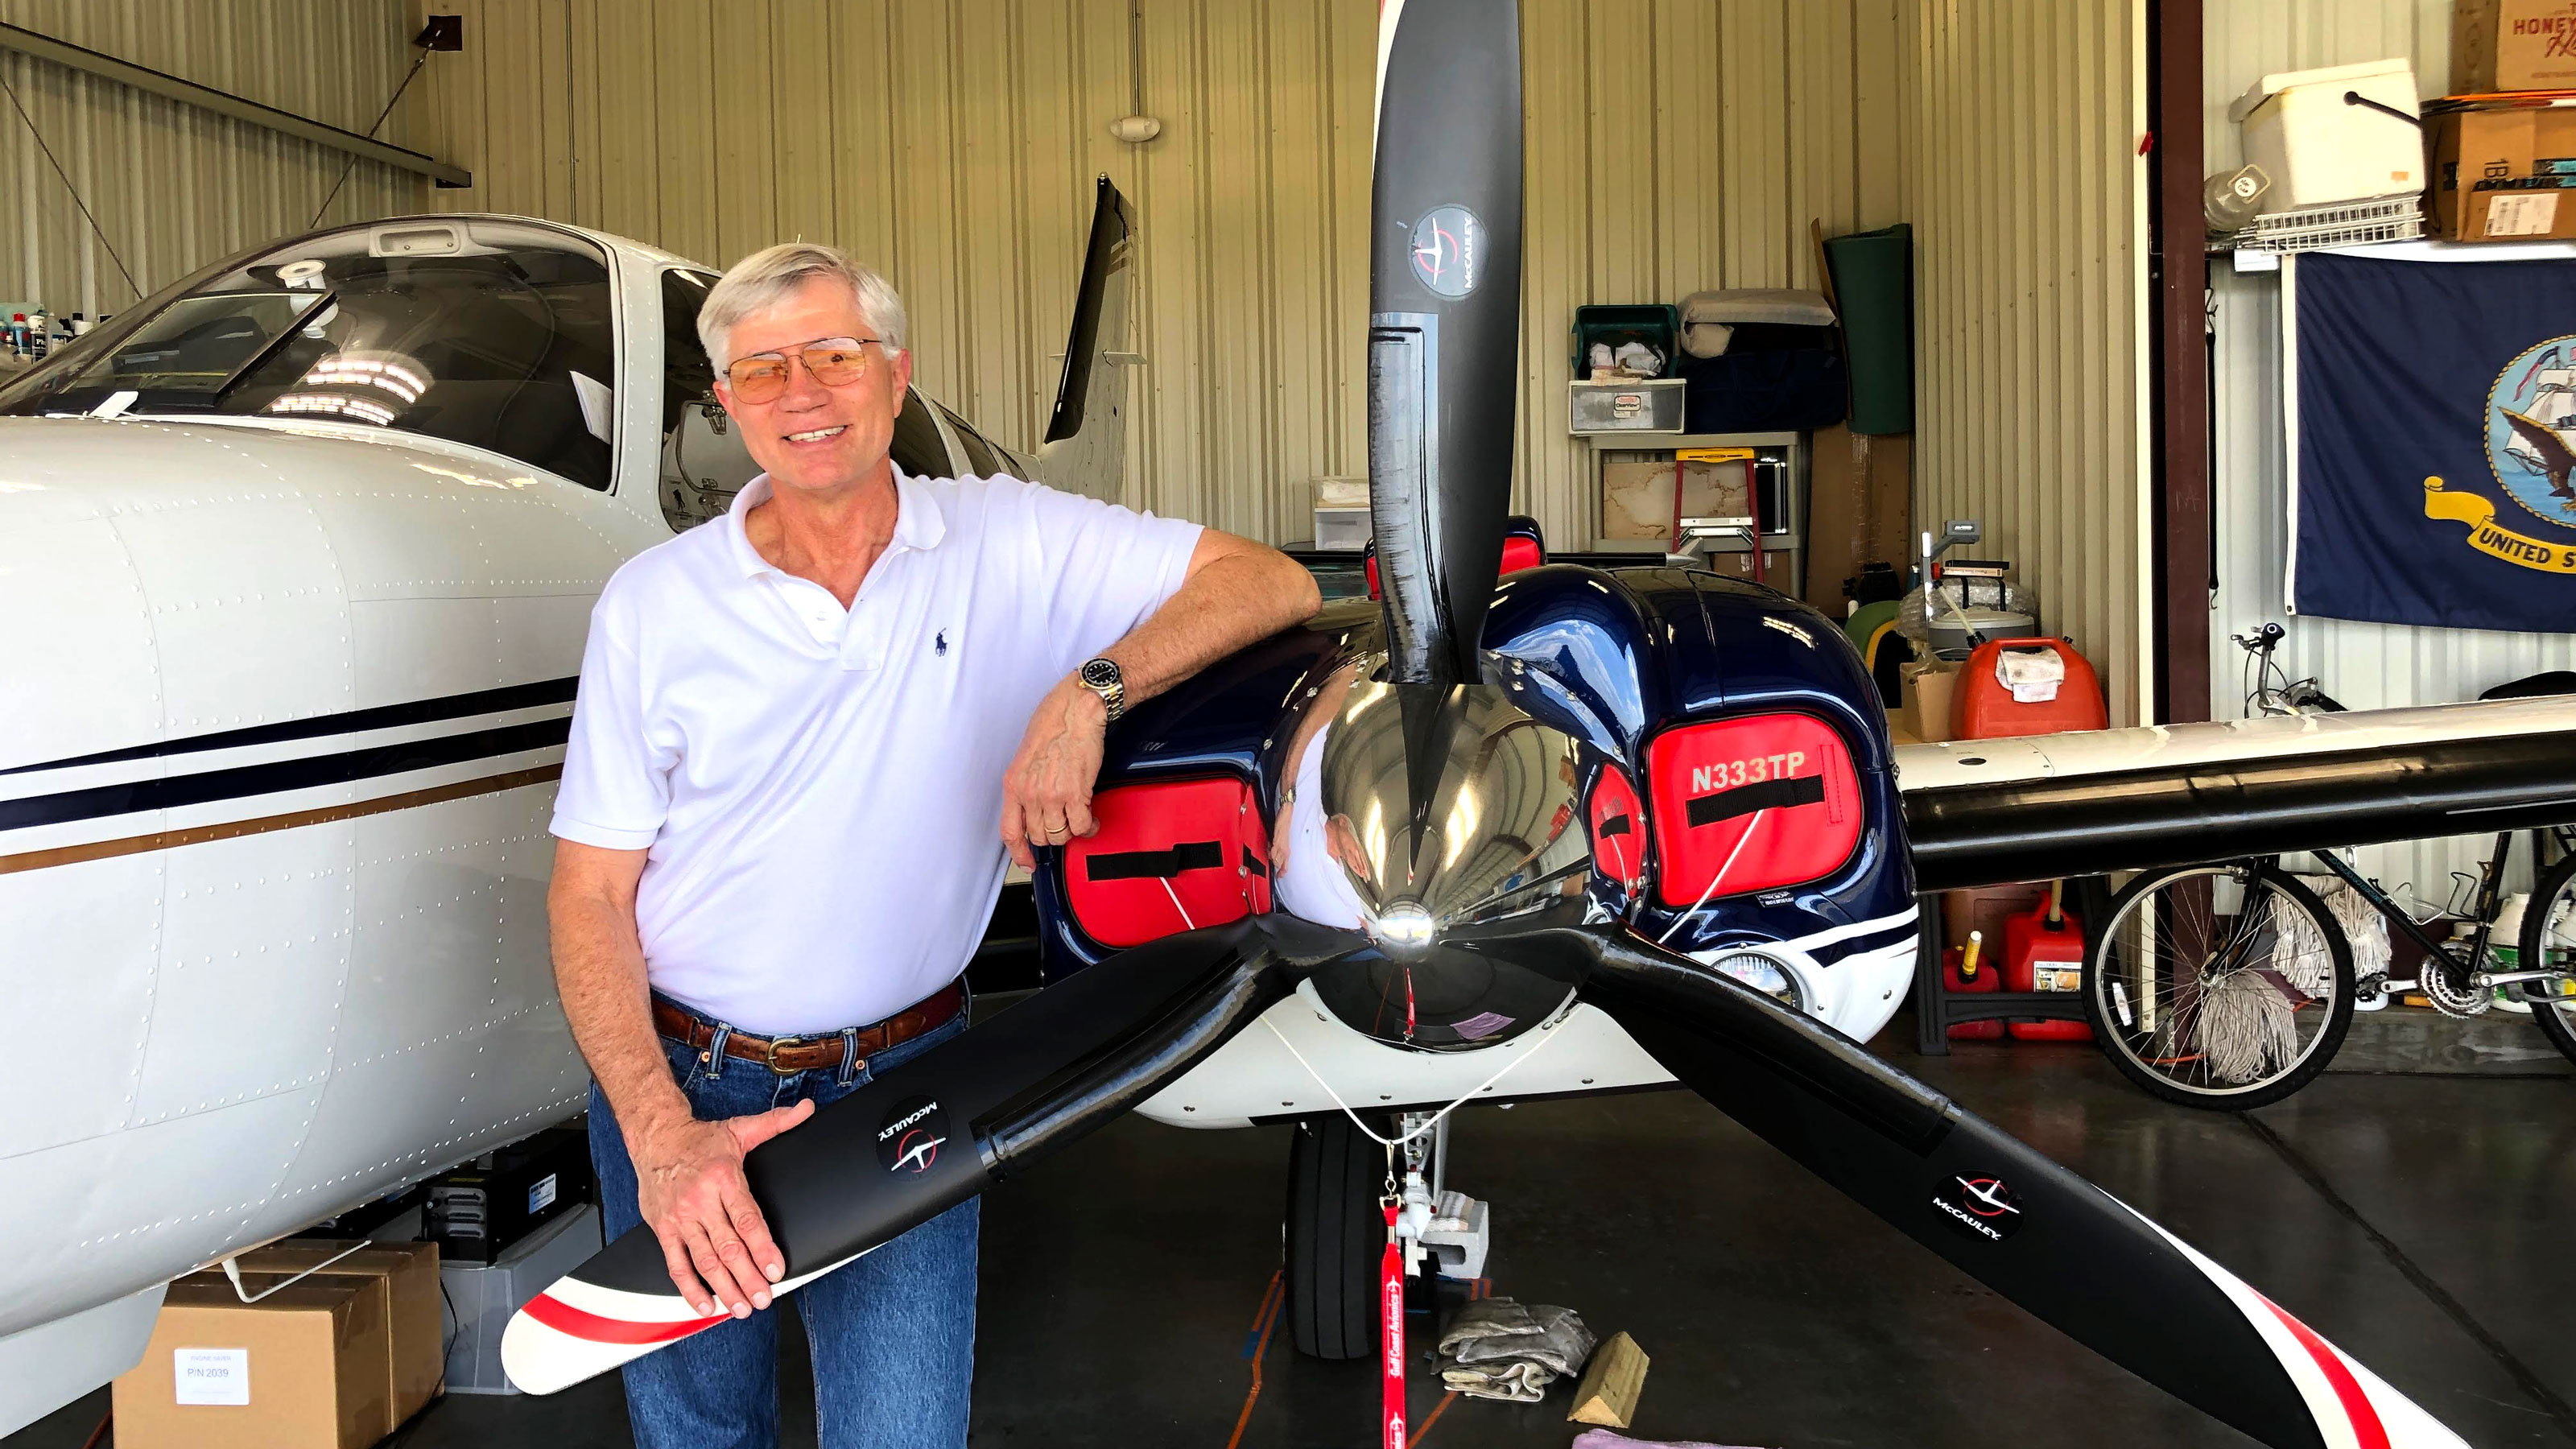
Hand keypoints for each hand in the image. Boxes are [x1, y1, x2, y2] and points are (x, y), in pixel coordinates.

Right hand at [629, 1100, 814, 1316]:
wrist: (655, 1137)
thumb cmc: (701, 1140)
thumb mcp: (742, 1128)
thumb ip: (777, 1123)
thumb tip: (807, 1110)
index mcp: (724, 1179)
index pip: (747, 1220)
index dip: (762, 1248)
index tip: (775, 1269)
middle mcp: (700, 1201)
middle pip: (727, 1247)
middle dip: (747, 1277)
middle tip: (763, 1298)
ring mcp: (680, 1218)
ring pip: (704, 1261)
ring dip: (724, 1288)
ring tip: (741, 1308)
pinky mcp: (662, 1229)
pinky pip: (676, 1265)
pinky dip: (689, 1289)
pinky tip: (705, 1305)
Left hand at [1000, 675, 1109, 867]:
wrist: (1075, 710)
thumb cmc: (1052, 725)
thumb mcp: (1025, 758)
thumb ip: (1025, 786)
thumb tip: (1033, 809)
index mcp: (1013, 785)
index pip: (1010, 832)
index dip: (1019, 853)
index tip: (1027, 861)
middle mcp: (1029, 793)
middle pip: (1040, 837)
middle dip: (1054, 835)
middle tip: (1064, 824)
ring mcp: (1052, 795)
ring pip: (1061, 835)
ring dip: (1072, 831)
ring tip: (1079, 820)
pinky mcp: (1076, 793)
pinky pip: (1081, 826)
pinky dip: (1089, 827)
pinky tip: (1091, 819)